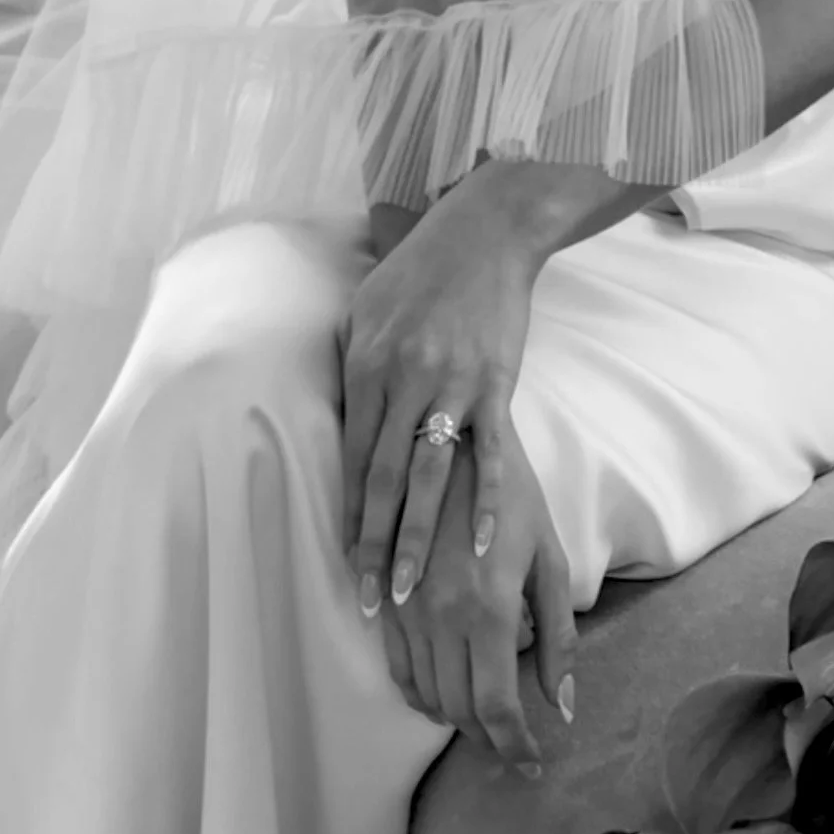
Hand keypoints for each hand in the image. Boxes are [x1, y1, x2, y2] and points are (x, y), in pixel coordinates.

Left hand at [341, 180, 541, 613]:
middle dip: (377, 545)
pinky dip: (486, 500)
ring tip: (412, 591)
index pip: (353, 457)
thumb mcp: (365, 310)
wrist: (484, 232)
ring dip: (421, 539)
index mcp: (369, 365)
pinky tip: (480, 544)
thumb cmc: (418, 271)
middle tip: (369, 601)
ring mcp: (454, 385)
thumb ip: (351, 367)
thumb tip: (337, 418)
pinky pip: (491, 453)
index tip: (344, 564)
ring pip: (432, 477)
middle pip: (386, 479)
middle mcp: (407, 381)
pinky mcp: (497, 385)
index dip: (350, 516)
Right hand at [380, 422, 576, 770]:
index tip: (533, 763)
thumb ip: (558, 638)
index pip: (497, 708)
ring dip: (456, 722)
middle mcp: (441, 618)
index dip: (514, 746)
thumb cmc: (514, 497)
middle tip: (513, 748)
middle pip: (459, 710)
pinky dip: (422, 695)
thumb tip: (563, 707)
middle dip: (489, 740)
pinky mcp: (386, 599)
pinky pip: (399, 668)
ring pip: (426, 695)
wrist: (450, 442)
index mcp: (489, 612)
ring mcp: (407, 610)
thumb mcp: (549, 562)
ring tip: (486, 726)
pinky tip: (446, 696)